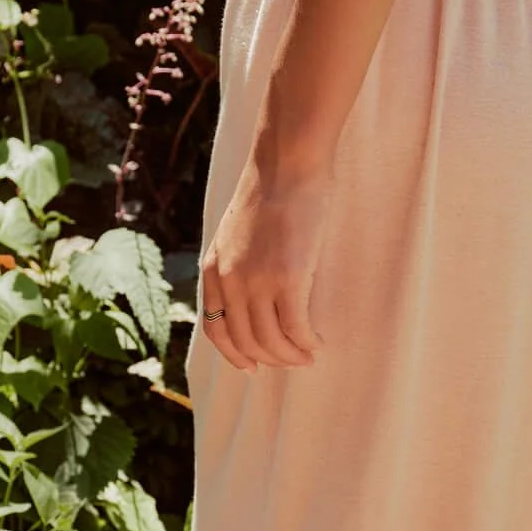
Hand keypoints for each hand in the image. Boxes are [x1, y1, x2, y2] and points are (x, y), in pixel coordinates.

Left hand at [198, 157, 329, 372]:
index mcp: (214, 269)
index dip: (235, 354)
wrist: (287, 164)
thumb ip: (237, 261)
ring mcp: (257, 282)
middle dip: (270, 359)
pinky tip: (317, 342)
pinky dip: (307, 343)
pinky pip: (296, 329)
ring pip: (271, 341)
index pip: (215, 329)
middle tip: (293, 361)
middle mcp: (230, 281)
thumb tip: (253, 290)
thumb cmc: (271, 189)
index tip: (253, 366)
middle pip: (246, 340)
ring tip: (308, 355)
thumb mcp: (237, 230)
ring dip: (291, 356)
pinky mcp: (288, 279)